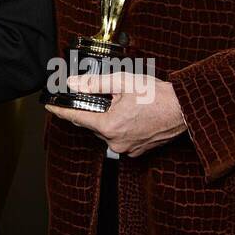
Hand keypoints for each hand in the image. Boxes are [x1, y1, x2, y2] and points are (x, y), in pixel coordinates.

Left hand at [45, 72, 187, 156]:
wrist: (184, 110)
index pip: (76, 117)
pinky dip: (121, 127)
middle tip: (108, 95)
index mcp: (109, 126)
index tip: (49, 106)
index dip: (60, 110)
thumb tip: (74, 84)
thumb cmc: (157, 96)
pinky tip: (132, 115)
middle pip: (92, 124)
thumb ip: (95, 84)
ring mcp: (127, 149)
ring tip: (126, 104)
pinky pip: (120, 138)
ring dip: (109, 118)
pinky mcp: (137, 151)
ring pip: (106, 131)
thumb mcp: (122, 82)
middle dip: (94, 109)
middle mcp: (116, 142)